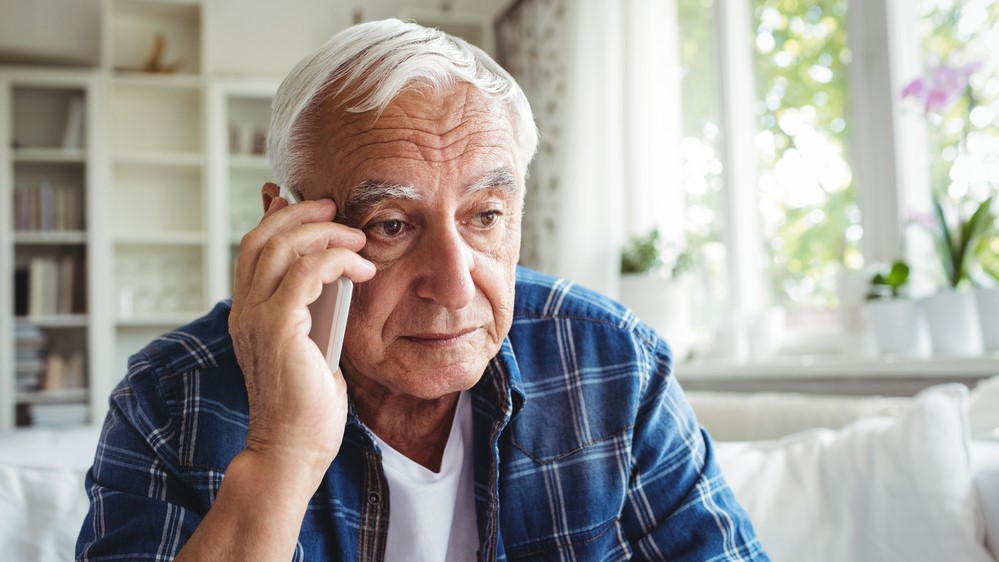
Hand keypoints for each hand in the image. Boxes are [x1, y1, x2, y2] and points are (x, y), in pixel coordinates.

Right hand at [229, 195, 374, 489]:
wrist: (293, 449)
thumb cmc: (307, 405)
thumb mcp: (312, 344)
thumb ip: (313, 310)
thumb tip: (330, 278)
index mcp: (248, 312)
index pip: (253, 248)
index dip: (277, 218)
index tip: (309, 203)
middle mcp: (243, 310)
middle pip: (261, 238)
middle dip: (300, 214)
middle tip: (336, 207)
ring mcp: (255, 318)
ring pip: (280, 248)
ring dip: (323, 233)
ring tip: (357, 237)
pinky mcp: (278, 329)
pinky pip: (304, 274)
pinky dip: (335, 260)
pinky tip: (361, 269)